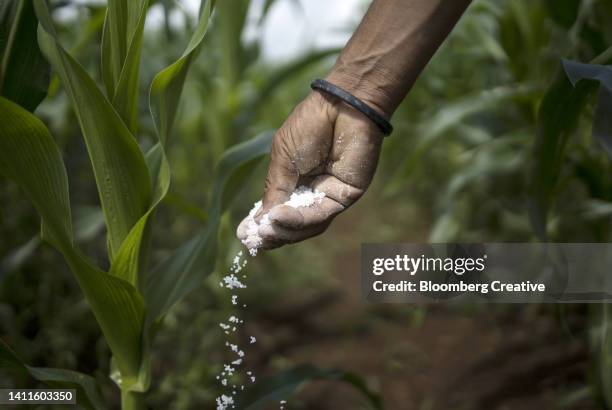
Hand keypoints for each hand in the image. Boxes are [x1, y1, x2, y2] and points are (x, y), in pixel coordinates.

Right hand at [237, 90, 383, 249]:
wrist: (340, 107)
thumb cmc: (309, 126)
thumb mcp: (282, 160)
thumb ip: (274, 192)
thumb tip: (258, 223)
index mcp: (295, 182)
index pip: (279, 211)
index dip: (263, 224)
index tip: (244, 235)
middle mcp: (313, 192)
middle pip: (293, 224)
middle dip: (273, 234)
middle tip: (254, 240)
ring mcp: (330, 196)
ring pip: (307, 225)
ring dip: (285, 230)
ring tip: (266, 230)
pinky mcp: (345, 197)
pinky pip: (320, 215)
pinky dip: (299, 219)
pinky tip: (280, 216)